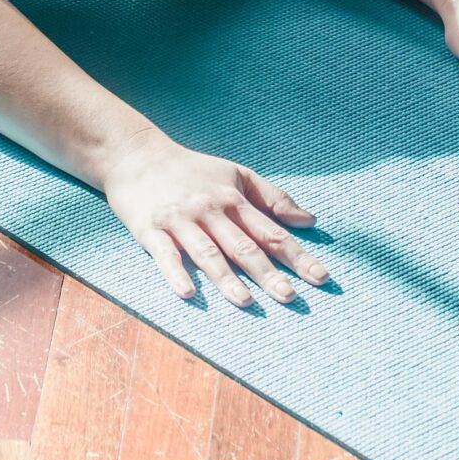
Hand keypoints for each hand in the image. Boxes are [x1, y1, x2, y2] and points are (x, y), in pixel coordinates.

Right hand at [100, 127, 327, 307]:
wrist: (136, 156)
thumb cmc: (192, 170)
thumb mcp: (236, 174)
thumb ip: (272, 198)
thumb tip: (309, 220)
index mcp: (233, 199)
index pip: (271, 233)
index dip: (298, 256)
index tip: (321, 278)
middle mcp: (210, 210)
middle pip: (244, 247)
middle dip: (268, 274)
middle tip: (291, 298)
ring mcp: (180, 221)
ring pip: (208, 253)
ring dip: (227, 280)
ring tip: (246, 303)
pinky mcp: (150, 230)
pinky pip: (165, 256)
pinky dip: (176, 274)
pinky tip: (188, 294)